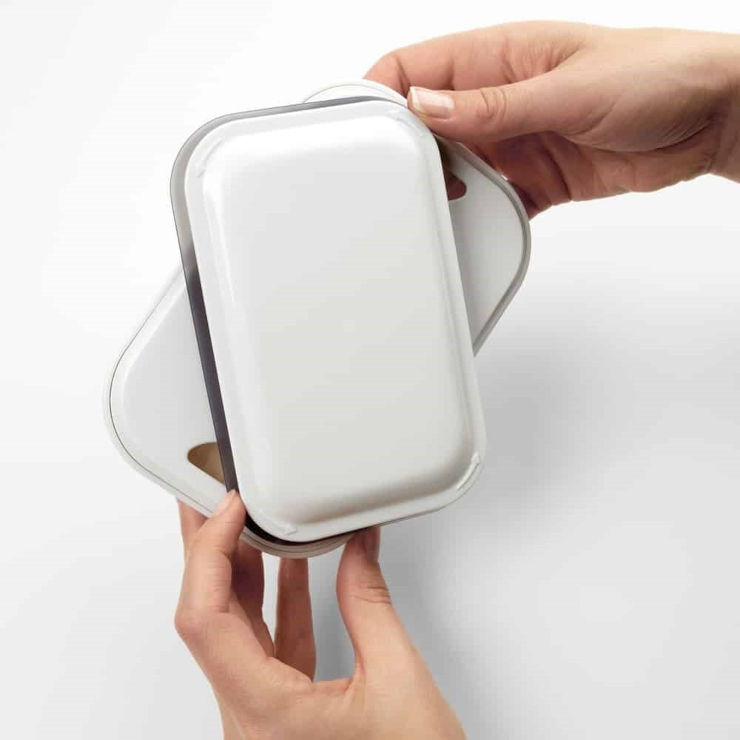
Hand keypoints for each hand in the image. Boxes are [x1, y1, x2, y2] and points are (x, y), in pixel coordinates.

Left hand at [175, 491, 463, 739]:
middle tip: (205, 498)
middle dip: (204, 548)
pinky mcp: (283, 707)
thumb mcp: (399, 682)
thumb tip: (359, 546)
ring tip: (240, 519)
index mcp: (265, 712)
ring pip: (233, 626)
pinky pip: (266, 641)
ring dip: (237, 569)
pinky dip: (274, 597)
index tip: (230, 509)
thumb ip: (371, 604)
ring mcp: (263, 713)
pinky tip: (287, 563)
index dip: (209, 552)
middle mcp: (250, 715)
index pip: (206, 618)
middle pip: (206, 615)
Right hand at [366, 22, 739, 215]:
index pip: (415, 68)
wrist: (710, 118)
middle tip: (406, 180)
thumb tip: (425, 105)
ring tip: (443, 205)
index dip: (381, 96)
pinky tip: (480, 222)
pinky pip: (493, 199)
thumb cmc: (657, 75)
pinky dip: (484, 214)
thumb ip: (492, 105)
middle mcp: (500, 98)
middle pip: (427, 125)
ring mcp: (516, 140)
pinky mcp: (536, 177)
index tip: (363, 131)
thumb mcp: (567, 88)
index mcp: (499, 56)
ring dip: (447, 187)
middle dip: (410, 152)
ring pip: (457, 166)